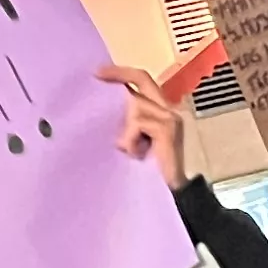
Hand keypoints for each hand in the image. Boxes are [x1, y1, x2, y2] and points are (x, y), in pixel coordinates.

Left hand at [101, 63, 188, 189]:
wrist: (171, 195)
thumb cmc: (149, 174)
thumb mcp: (133, 141)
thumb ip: (127, 124)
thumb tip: (104, 108)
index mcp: (161, 112)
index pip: (144, 81)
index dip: (123, 73)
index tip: (98, 73)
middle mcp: (169, 111)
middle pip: (143, 81)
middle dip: (119, 75)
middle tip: (96, 74)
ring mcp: (171, 119)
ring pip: (136, 105)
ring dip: (125, 129)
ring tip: (129, 151)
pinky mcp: (167, 130)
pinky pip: (138, 123)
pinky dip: (130, 139)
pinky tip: (136, 155)